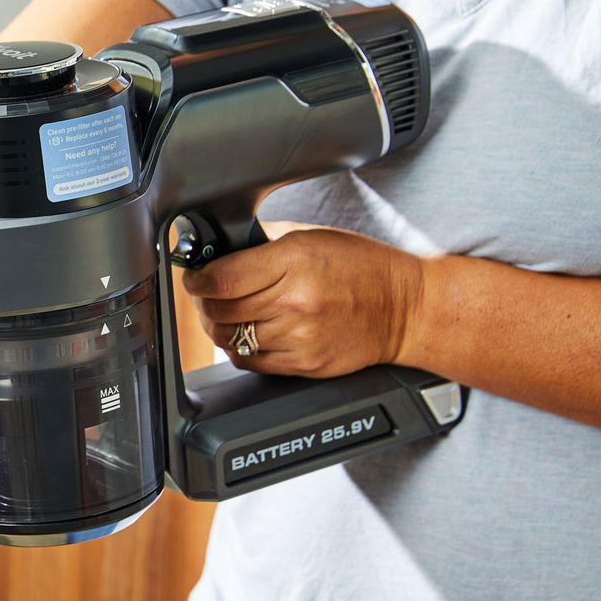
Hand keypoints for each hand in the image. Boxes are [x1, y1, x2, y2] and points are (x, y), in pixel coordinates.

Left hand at [182, 226, 424, 377]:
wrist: (406, 308)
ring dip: (219, 326)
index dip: (197, 279)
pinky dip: (239, 348)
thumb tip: (220, 252)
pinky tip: (247, 334)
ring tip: (228, 314)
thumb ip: (262, 245)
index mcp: (293, 262)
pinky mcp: (305, 363)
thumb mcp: (311, 237)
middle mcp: (294, 302)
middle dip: (204, 302)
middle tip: (208, 295)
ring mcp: (300, 337)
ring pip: (230, 338)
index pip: (220, 279)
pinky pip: (249, 361)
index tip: (194, 278)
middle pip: (219, 310)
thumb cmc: (362, 268)